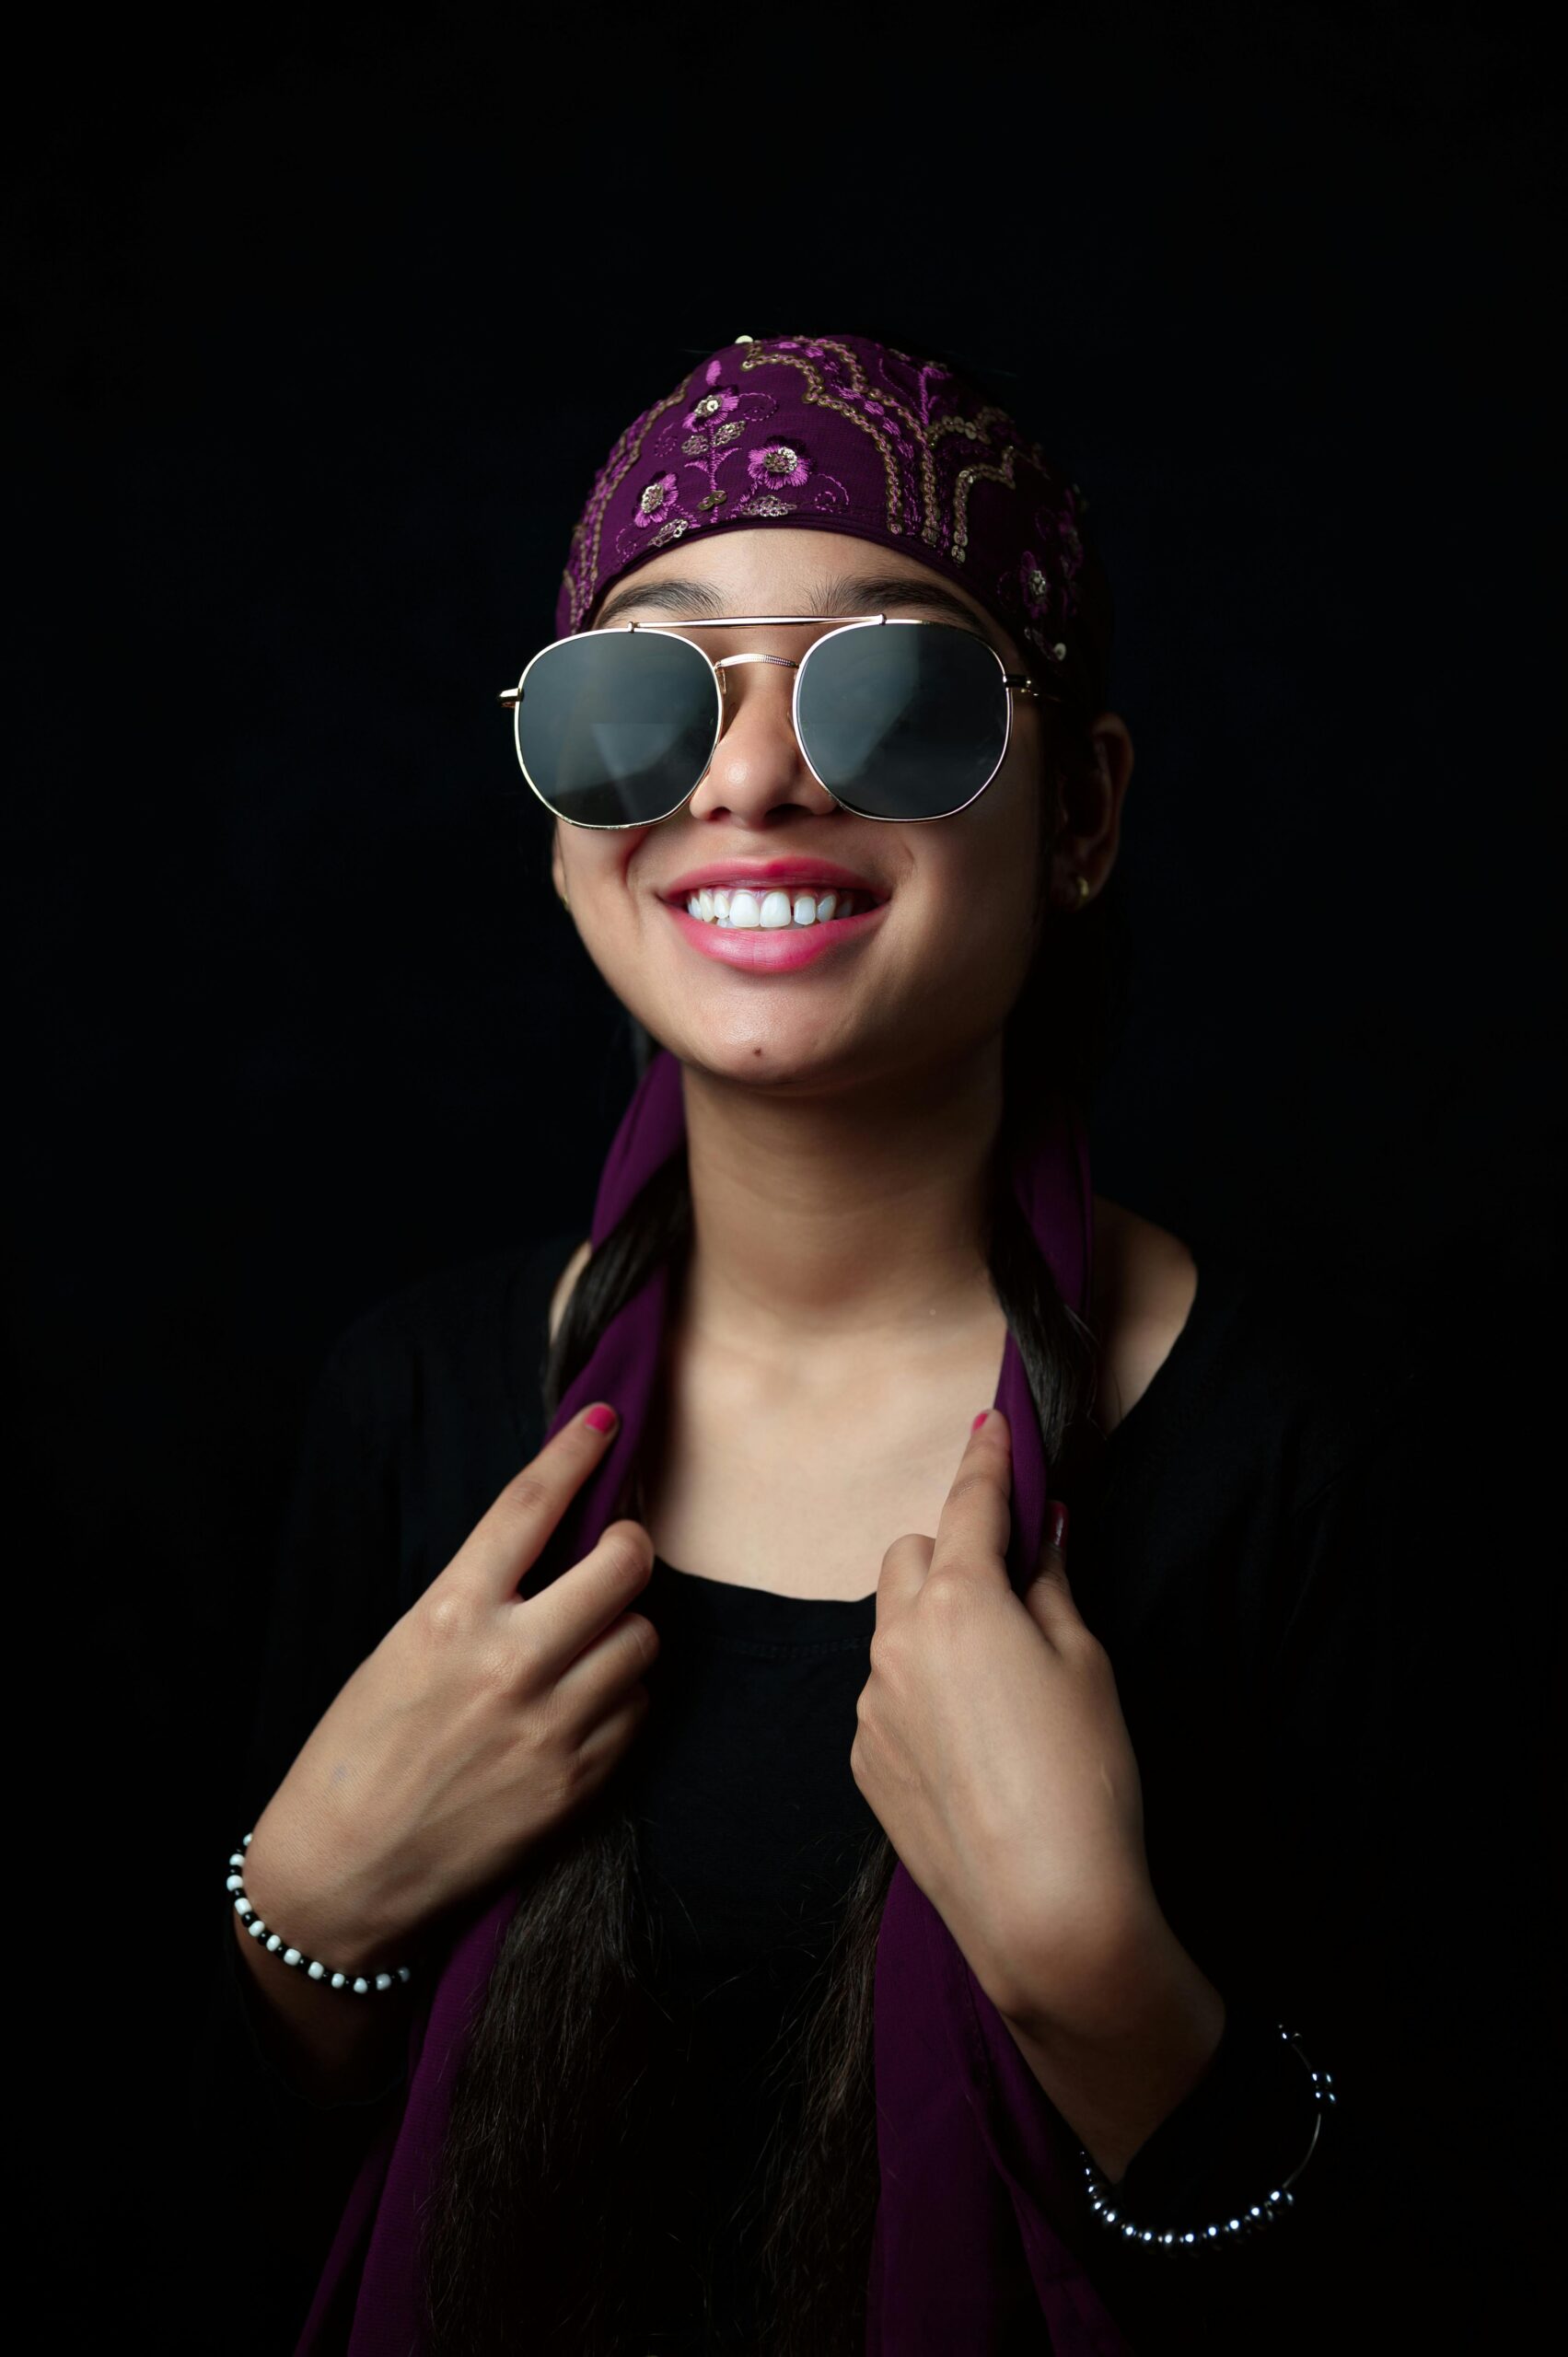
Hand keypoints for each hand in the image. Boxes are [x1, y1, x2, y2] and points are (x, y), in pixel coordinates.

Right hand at [244, 1404, 658, 1969]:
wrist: (346, 1875)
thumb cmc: (360, 1752)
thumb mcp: (402, 1649)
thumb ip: (480, 1597)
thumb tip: (556, 1548)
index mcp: (449, 1617)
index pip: (529, 1506)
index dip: (574, 1451)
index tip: (604, 1416)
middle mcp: (508, 1664)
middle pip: (624, 1564)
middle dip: (629, 1549)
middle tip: (616, 1555)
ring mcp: (551, 1727)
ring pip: (643, 1637)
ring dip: (626, 1630)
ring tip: (585, 1648)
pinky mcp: (579, 1783)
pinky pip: (639, 1709)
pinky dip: (623, 1697)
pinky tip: (583, 1706)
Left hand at [850, 1408, 1157, 2029]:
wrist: (1047, 1911)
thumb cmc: (1085, 1779)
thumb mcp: (1087, 1663)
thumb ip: (1052, 1584)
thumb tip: (1043, 1528)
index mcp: (958, 1602)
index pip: (970, 1505)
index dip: (988, 1461)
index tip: (994, 1425)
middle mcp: (896, 1642)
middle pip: (911, 1556)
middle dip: (953, 1555)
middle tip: (1015, 1591)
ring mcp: (871, 1705)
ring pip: (893, 1627)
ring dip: (935, 1626)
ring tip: (1003, 1688)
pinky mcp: (865, 1761)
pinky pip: (887, 1693)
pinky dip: (922, 1692)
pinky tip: (977, 1744)